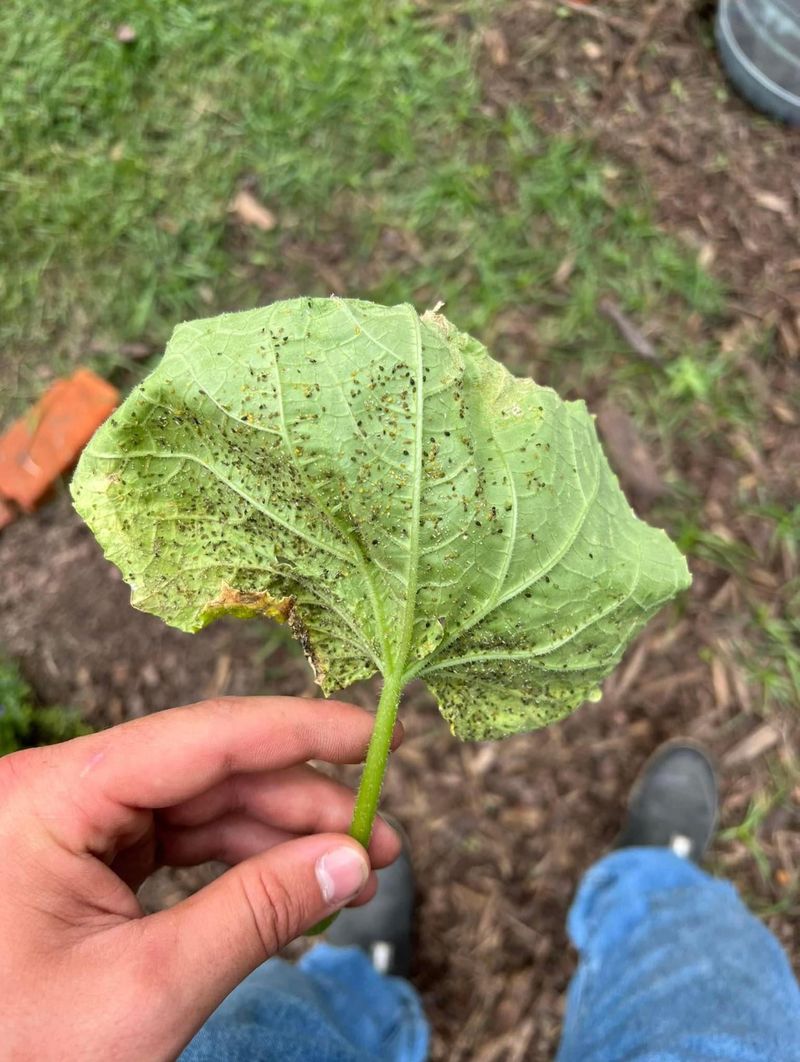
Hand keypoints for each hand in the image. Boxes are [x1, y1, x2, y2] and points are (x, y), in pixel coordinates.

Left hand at [0, 696, 401, 1059]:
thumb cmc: (21, 1055)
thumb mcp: (150, 989)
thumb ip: (258, 913)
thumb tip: (349, 860)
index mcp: (53, 796)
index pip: (203, 736)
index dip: (300, 731)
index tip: (376, 735)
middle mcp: (59, 791)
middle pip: (210, 769)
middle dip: (302, 803)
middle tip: (377, 840)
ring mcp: (72, 822)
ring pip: (203, 803)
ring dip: (282, 834)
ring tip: (351, 871)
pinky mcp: (86, 857)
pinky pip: (181, 839)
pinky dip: (243, 860)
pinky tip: (294, 882)